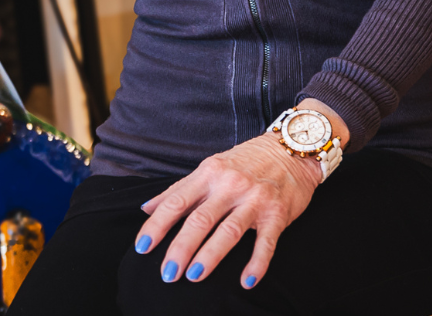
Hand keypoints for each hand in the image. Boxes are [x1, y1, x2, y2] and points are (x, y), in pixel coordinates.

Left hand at [134, 100, 346, 289]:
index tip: (142, 245)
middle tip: (166, 273)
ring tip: (193, 276)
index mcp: (208, 173)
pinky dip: (257, 263)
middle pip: (200, 219)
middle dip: (180, 247)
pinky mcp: (277, 214)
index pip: (176, 201)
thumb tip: (147, 207)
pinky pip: (266, 243)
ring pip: (228, 231)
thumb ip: (179, 189)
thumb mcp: (209, 168)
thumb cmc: (245, 161)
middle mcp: (229, 185)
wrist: (289, 149)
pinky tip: (246, 281)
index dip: (157, 224)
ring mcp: (254, 200)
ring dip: (210, 256)